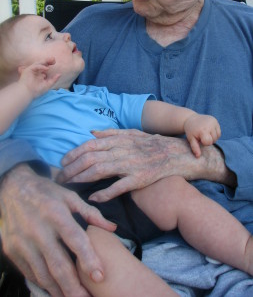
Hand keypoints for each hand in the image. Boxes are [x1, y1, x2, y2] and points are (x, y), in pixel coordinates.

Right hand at [0, 164, 115, 296]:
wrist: (13, 189)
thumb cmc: (47, 193)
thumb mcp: (69, 196)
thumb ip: (91, 214)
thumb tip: (113, 228)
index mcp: (56, 213)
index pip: (75, 239)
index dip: (88, 259)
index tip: (100, 276)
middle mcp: (38, 229)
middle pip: (58, 264)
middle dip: (74, 287)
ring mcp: (22, 241)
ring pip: (43, 274)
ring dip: (59, 291)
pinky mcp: (12, 250)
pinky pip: (30, 273)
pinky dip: (44, 284)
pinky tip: (56, 290)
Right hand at [18, 58, 59, 97]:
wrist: (27, 93)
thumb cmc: (36, 91)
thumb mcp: (48, 85)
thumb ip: (54, 80)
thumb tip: (60, 74)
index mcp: (40, 74)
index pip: (45, 67)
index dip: (50, 64)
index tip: (54, 63)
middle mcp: (36, 71)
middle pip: (42, 64)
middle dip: (48, 60)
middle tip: (54, 59)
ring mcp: (32, 70)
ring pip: (38, 63)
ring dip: (45, 61)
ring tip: (51, 61)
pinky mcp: (28, 70)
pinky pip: (35, 66)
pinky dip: (40, 67)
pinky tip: (46, 68)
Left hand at [57, 128, 232, 202]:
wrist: (179, 154)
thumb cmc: (154, 144)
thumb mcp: (133, 133)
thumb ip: (111, 133)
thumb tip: (91, 133)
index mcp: (121, 138)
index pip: (91, 145)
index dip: (74, 153)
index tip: (62, 162)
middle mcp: (123, 149)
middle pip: (91, 158)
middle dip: (72, 168)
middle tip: (60, 178)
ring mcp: (132, 164)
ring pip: (100, 170)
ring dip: (81, 179)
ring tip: (69, 186)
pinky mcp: (140, 178)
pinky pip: (119, 187)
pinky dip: (104, 193)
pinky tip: (93, 198)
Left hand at [184, 114, 220, 157]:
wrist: (191, 119)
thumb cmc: (191, 130)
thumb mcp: (191, 139)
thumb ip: (195, 148)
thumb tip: (198, 156)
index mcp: (202, 130)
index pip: (209, 142)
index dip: (204, 143)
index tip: (199, 139)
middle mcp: (209, 125)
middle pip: (213, 140)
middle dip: (208, 140)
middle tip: (201, 136)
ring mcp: (213, 121)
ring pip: (217, 136)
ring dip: (212, 137)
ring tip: (205, 133)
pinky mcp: (215, 120)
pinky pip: (219, 132)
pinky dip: (215, 133)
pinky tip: (209, 131)